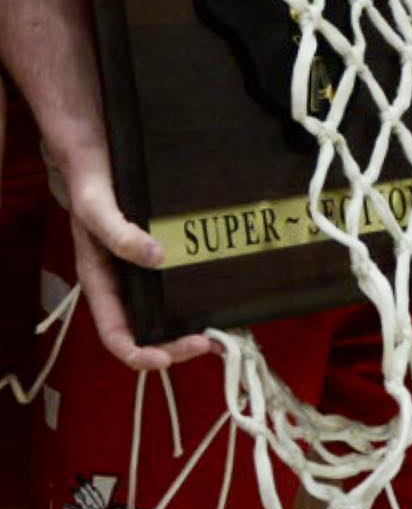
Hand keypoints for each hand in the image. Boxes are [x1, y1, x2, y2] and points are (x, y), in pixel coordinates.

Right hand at [52, 143, 215, 370]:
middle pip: (145, 330)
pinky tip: (221, 292)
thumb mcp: (98, 208)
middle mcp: (122, 281)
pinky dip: (196, 294)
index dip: (140, 353)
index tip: (169, 358)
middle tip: (210, 342)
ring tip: (220, 328)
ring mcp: (142, 268)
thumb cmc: (94, 182)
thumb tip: (157, 258)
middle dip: (173, 345)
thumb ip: (119, 234)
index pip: (116, 334)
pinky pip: (178, 282)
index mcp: (101, 282)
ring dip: (188, 325)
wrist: (100, 150)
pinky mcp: (161, 251)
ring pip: (163, 311)